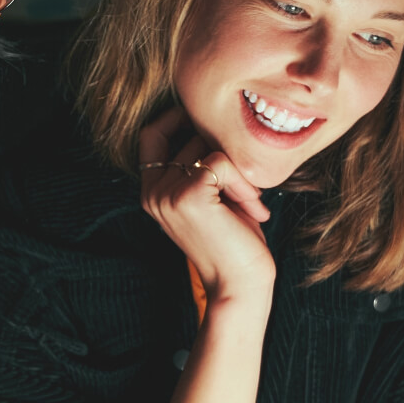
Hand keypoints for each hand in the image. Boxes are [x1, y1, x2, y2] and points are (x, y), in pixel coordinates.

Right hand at [139, 106, 275, 304]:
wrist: (239, 285)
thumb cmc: (233, 241)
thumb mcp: (212, 197)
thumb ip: (201, 165)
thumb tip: (214, 119)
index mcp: (151, 191)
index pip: (151, 133)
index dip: (177, 118)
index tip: (212, 123)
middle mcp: (152, 191)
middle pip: (189, 136)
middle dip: (225, 155)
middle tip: (244, 190)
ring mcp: (165, 193)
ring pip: (208, 147)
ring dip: (239, 172)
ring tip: (248, 204)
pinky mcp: (187, 195)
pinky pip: (221, 162)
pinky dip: (244, 184)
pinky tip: (251, 211)